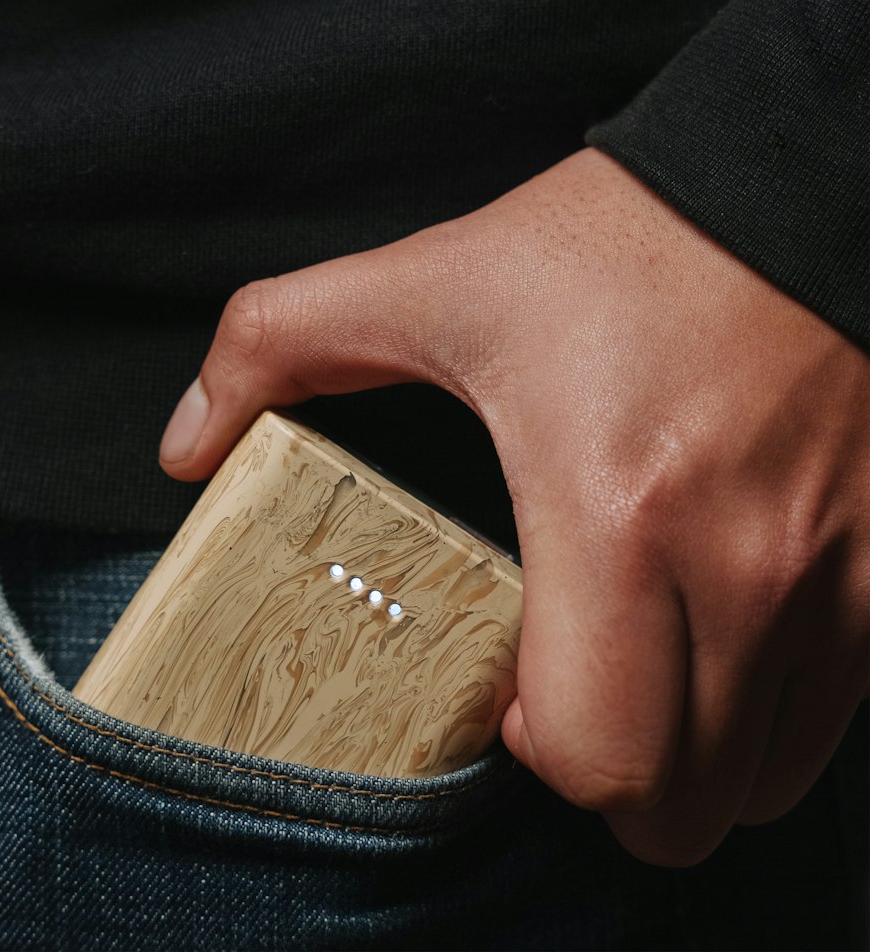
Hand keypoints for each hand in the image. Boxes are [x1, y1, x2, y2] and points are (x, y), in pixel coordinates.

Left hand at [159, 147, 868, 865]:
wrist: (786, 188)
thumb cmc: (618, 243)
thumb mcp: (432, 281)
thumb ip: (279, 348)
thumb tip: (190, 445)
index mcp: (618, 512)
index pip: (597, 758)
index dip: (538, 756)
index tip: (511, 695)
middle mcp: (748, 568)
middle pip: (682, 807)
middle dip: (607, 784)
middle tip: (568, 704)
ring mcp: (838, 576)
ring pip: (766, 781)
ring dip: (687, 760)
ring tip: (639, 680)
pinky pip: (837, 715)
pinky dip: (766, 717)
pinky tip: (717, 644)